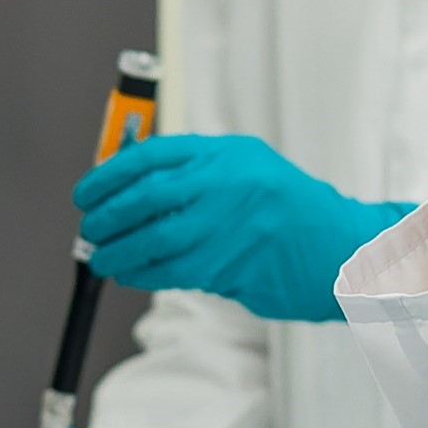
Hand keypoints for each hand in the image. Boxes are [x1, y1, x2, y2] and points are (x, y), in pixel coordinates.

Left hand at [75, 133, 409, 323]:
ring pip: (155, 240)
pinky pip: (173, 272)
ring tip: (101, 256)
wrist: (340, 250)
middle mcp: (229, 185)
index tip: (86, 192)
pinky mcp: (235, 267)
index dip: (108, 174)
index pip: (151, 155)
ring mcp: (233, 227)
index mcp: (228, 154)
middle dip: (107, 215)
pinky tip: (129, 273)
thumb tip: (125, 185)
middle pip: (146, 197)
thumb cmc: (287, 210)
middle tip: (89, 227)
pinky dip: (142, 274)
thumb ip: (193, 171)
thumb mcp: (245, 169)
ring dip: (119, 252)